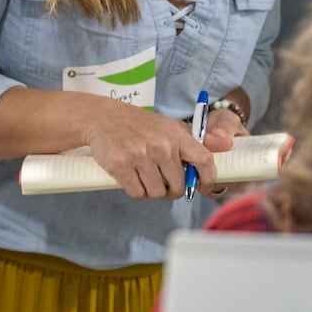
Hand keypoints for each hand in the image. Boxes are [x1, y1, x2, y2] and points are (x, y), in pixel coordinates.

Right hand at [81, 102, 218, 199]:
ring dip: (152, 191)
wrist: (102, 117)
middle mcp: (161, 147)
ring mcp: (141, 157)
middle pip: (178, 186)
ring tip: (145, 177)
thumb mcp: (167, 126)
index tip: (204, 188)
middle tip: (164, 183)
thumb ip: (187, 143)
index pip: (204, 160)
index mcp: (176, 136)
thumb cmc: (138, 124)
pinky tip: (133, 180)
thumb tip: (205, 167)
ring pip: (157, 193)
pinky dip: (137, 192)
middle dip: (173, 190)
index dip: (208, 179)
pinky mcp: (122, 167)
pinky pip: (138, 194)